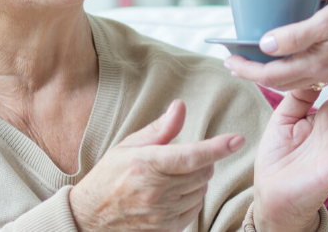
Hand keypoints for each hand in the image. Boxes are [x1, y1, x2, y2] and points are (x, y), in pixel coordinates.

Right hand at [69, 100, 244, 231]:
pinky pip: (195, 209)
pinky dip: (192, 198)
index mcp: (146, 166)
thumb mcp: (129, 147)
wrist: (90, 217)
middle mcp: (156, 191)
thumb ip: (160, 129)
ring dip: (197, 181)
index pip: (191, 156)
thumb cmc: (109, 177)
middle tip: (184, 158)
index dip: (217, 148)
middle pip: (202, 172)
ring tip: (173, 178)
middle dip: (202, 161)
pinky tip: (174, 193)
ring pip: (201, 191)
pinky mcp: (167, 228)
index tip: (238, 140)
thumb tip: (180, 107)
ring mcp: (162, 213)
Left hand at [226, 0, 327, 90]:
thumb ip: (296, 36)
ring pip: (296, 78)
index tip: (228, 59)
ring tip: (258, 59)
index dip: (246, 68)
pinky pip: (312, 73)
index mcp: (316, 65)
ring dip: (273, 70)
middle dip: (255, 71)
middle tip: (236, 61)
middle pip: (280, 80)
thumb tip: (264, 45)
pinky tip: (291, 57)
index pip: (270, 74)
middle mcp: (324, 73)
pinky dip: (293, 67)